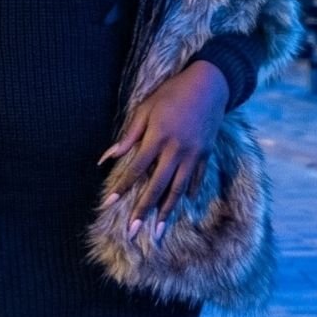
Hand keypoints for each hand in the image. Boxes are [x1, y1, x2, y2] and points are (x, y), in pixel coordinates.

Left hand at [97, 60, 229, 238]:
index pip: (136, 169)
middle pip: (157, 186)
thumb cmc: (172, 93)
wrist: (210, 84)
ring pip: (178, 189)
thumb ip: (129, 135)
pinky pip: (197, 179)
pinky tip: (183, 205)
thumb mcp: (145, 109)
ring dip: (166, 211)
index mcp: (158, 137)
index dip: (121, 187)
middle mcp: (176, 150)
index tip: (108, 204)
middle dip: (143, 210)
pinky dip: (190, 192)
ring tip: (159, 231)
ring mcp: (193, 154)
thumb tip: (107, 157)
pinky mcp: (206, 154)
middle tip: (132, 232)